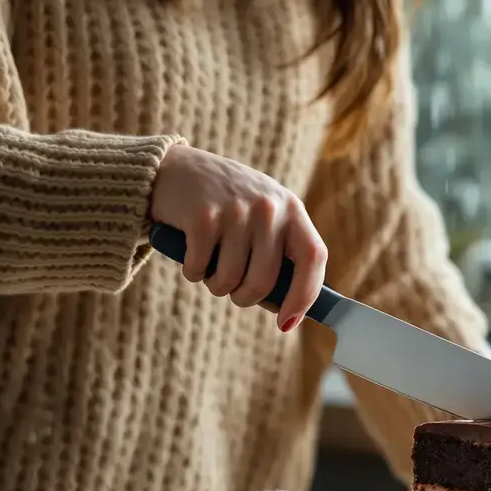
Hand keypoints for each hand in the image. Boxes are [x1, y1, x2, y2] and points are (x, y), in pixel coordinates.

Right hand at [150, 145, 325, 331]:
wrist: (176, 169)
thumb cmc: (227, 206)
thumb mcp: (262, 218)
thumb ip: (278, 255)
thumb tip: (289, 313)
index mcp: (292, 209)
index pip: (314, 258)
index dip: (304, 296)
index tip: (287, 322)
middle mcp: (268, 207)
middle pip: (264, 280)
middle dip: (245, 298)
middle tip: (234, 292)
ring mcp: (236, 210)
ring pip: (229, 280)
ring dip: (216, 286)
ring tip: (210, 266)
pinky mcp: (202, 216)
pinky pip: (200, 269)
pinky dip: (193, 272)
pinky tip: (190, 254)